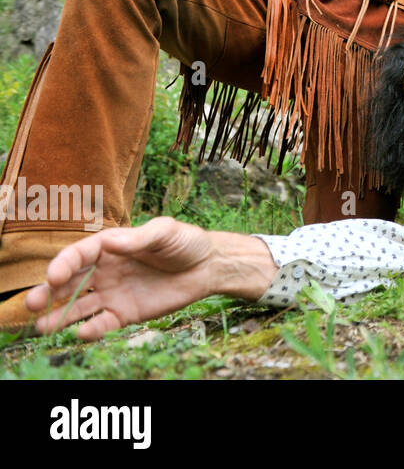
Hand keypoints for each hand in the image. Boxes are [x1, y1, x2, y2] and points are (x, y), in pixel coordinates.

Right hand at [25, 216, 273, 340]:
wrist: (209, 266)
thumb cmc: (186, 242)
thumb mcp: (166, 232)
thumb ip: (139, 238)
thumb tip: (109, 242)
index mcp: (110, 246)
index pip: (79, 255)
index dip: (63, 264)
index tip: (54, 276)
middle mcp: (105, 270)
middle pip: (70, 283)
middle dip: (49, 293)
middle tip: (31, 304)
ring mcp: (113, 293)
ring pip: (79, 307)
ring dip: (60, 317)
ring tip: (42, 327)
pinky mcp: (126, 313)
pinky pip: (103, 323)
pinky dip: (92, 329)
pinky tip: (83, 333)